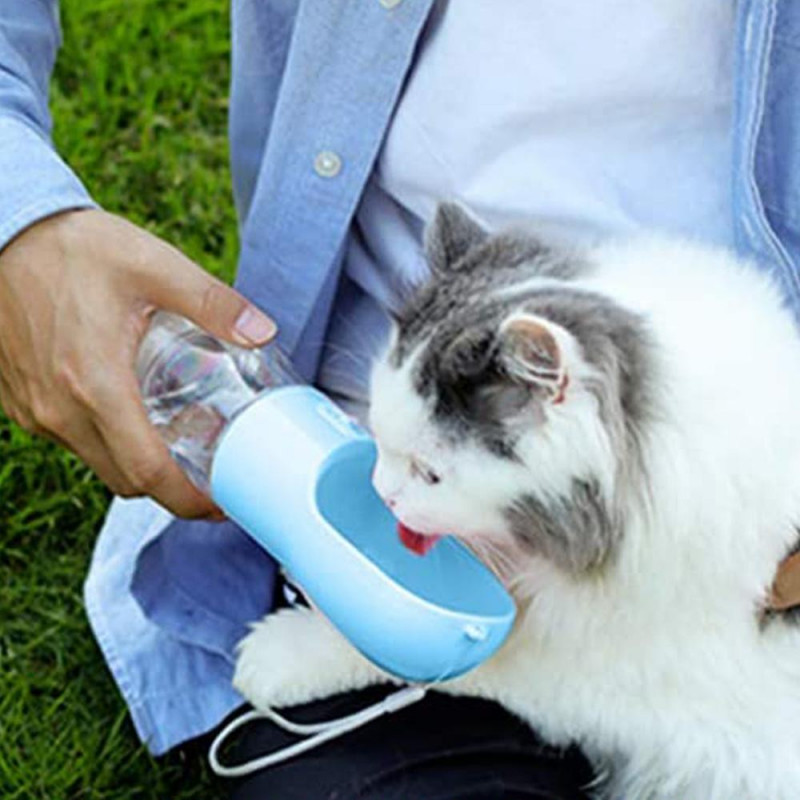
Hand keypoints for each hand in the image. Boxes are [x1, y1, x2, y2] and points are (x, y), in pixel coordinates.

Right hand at [0, 209, 275, 517]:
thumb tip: (263, 331)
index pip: (148, 472)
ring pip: (98, 463)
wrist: (0, 232)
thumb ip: (212, 301)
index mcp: (96, 385)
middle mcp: (60, 411)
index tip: (221, 503)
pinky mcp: (21, 402)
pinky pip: (72, 442)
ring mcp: (34, 411)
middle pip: (126, 480)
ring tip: (179, 438)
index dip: (190, 499)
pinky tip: (132, 413)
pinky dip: (107, 443)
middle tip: (211, 472)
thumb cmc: (73, 249)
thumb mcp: (153, 265)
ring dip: (139, 464)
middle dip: (172, 488)